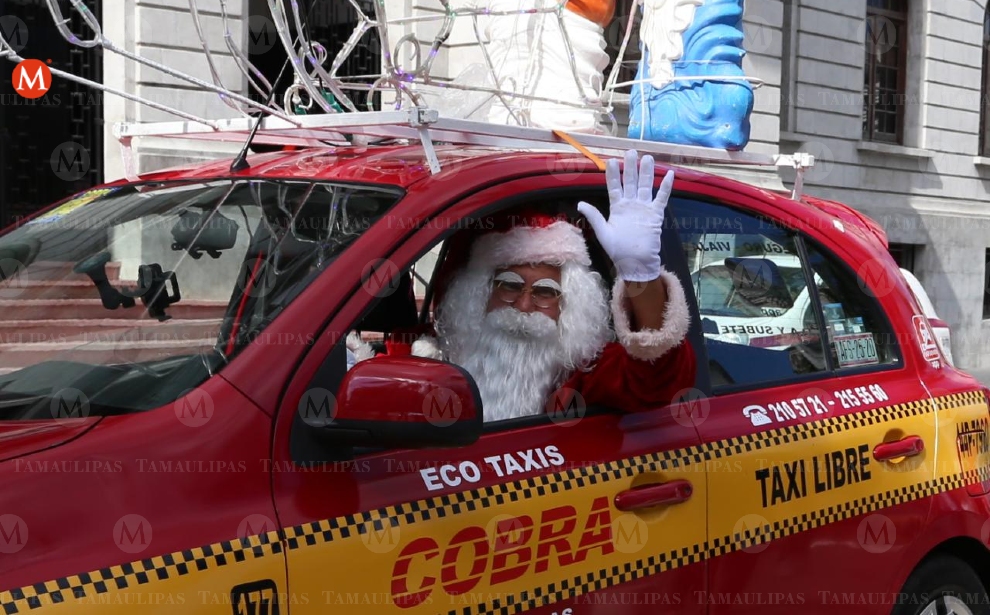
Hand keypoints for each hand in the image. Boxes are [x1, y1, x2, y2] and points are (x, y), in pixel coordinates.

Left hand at [577, 149, 673, 281]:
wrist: (636, 262)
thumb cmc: (618, 250)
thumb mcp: (603, 233)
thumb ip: (594, 216)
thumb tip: (580, 203)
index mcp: (617, 208)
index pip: (614, 186)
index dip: (612, 174)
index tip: (610, 160)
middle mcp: (630, 204)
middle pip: (630, 182)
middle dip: (630, 167)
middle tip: (631, 151)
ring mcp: (644, 208)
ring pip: (645, 186)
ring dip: (646, 172)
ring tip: (647, 157)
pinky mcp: (655, 214)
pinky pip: (661, 198)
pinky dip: (665, 186)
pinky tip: (668, 174)